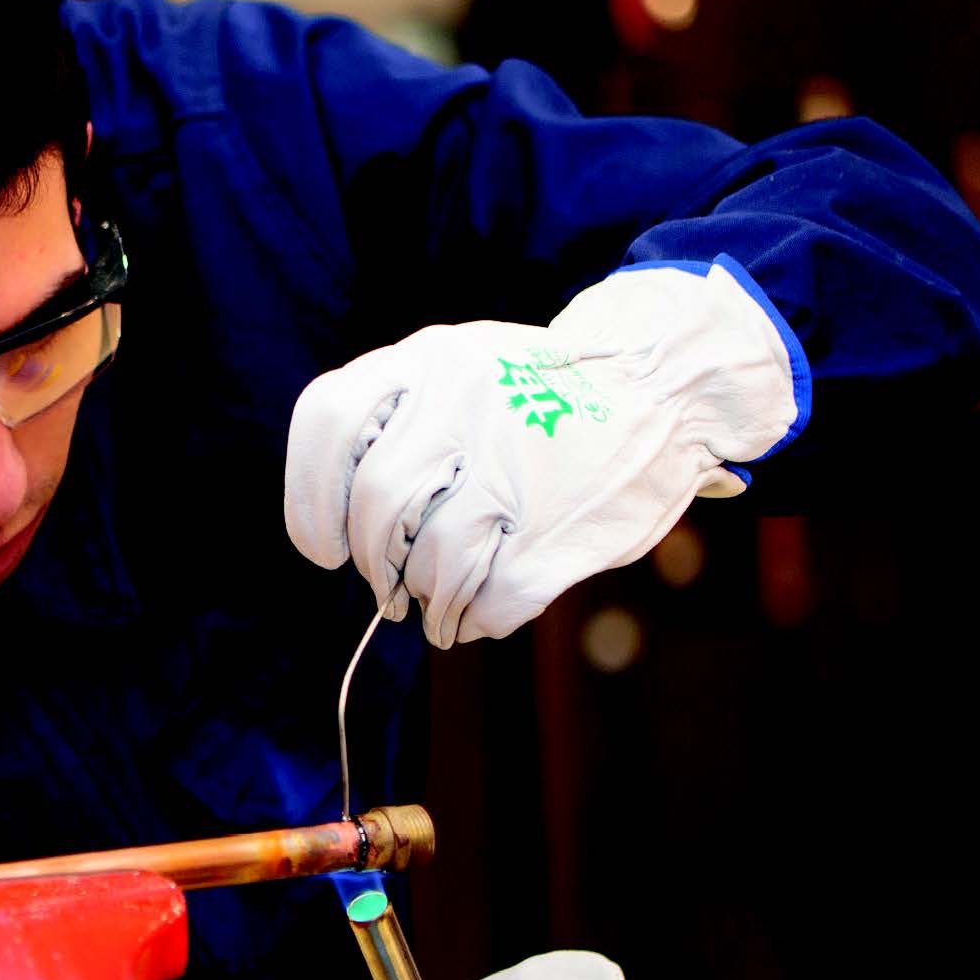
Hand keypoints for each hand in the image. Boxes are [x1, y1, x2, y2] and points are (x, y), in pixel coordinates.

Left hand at [283, 260, 802, 643]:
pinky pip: (489, 601)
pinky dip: (474, 620)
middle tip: (389, 585)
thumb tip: (338, 523)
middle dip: (375, 563)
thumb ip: (397, 422)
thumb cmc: (546, 394)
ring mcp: (517, 467)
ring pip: (430, 563)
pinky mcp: (558, 532)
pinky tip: (479, 614)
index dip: (311, 500)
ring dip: (427, 598)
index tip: (325, 545)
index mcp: (431, 359)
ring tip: (438, 604)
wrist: (669, 387)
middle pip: (377, 507)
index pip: (328, 423)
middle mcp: (466, 403)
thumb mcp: (464, 368)